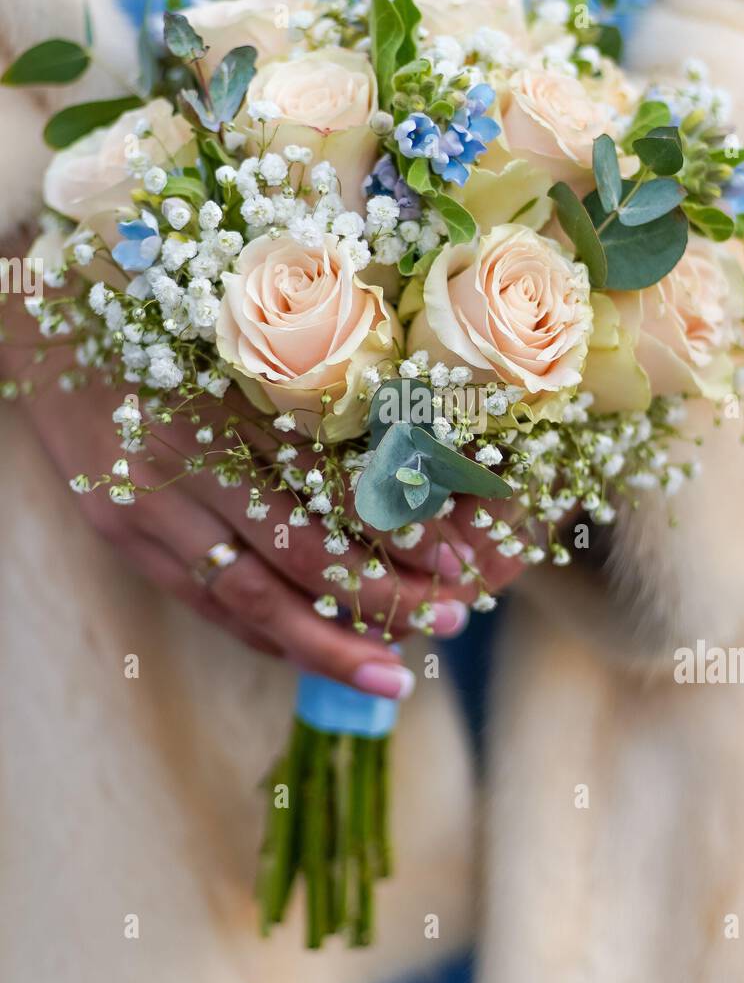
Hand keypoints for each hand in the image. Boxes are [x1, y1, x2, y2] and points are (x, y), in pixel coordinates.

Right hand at [1, 288, 492, 695]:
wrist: (32, 326)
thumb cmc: (151, 307)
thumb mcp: (233, 324)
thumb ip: (306, 381)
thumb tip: (403, 443)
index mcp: (225, 398)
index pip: (330, 484)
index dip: (398, 528)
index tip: (462, 556)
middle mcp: (183, 462)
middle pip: (297, 553)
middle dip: (381, 598)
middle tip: (452, 620)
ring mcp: (144, 509)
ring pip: (247, 597)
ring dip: (326, 642)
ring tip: (393, 675)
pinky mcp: (120, 536)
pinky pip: (200, 601)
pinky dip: (259, 632)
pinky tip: (311, 654)